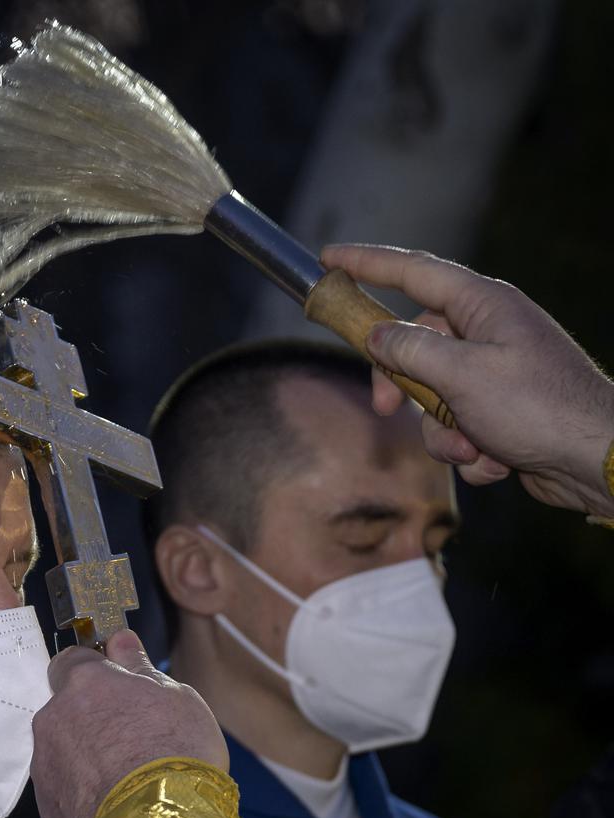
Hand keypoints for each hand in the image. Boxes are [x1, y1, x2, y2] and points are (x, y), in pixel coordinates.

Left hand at [30, 629, 226, 817]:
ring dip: (84, 753)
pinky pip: (62, 784)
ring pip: (61, 746)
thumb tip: (120, 640)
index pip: (72, 659)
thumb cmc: (175, 753)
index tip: (117, 683)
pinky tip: (113, 799)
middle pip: (65, 706)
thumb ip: (138, 666)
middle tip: (130, 735)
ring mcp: (45, 761)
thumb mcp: (175, 697)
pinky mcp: (46, 803)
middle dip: (90, 716)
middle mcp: (54, 717)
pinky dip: (81, 788)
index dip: (95, 671)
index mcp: (84, 683)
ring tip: (124, 774)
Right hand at [321, 244, 613, 517]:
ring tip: (471, 446)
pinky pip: (457, 426)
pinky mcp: (498, 411)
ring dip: (442, 432)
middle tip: (384, 409)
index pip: (413, 272)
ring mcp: (493, 372)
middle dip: (400, 387)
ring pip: (431, 396)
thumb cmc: (539, 407)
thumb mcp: (462, 375)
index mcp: (483, 306)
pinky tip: (496, 459)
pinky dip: (468, 449)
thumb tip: (377, 335)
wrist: (597, 458)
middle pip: (413, 345)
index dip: (366, 263)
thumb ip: (410, 350)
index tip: (330, 258)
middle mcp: (487, 332)